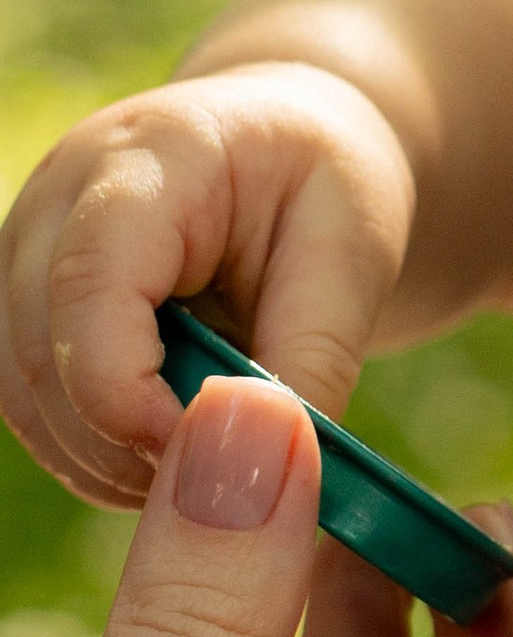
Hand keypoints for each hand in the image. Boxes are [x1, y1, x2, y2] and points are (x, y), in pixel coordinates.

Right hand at [0, 65, 415, 504]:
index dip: (129, 390)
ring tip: (209, 467)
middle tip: (227, 484)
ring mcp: (25, 253)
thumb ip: (312, 359)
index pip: (91, 279)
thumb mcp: (355, 254)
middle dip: (126, 442)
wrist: (285, 152)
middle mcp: (59, 198)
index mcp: (153, 156)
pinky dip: (93, 453)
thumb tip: (264, 469)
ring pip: (22, 392)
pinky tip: (170, 453)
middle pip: (43, 350)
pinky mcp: (23, 306)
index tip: (209, 461)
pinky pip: (28, 404)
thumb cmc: (324, 186)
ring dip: (106, 459)